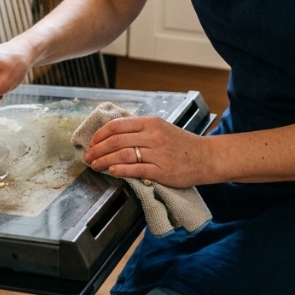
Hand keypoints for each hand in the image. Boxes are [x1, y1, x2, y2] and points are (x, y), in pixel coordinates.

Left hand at [84, 115, 211, 188]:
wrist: (206, 157)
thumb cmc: (182, 144)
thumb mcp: (161, 127)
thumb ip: (140, 129)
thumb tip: (114, 135)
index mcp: (150, 123)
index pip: (117, 126)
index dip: (100, 134)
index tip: (92, 142)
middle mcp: (152, 136)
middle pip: (116, 141)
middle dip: (97, 149)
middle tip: (88, 156)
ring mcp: (157, 154)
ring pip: (123, 155)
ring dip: (104, 161)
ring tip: (95, 166)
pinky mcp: (162, 171)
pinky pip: (136, 170)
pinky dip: (121, 170)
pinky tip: (112, 171)